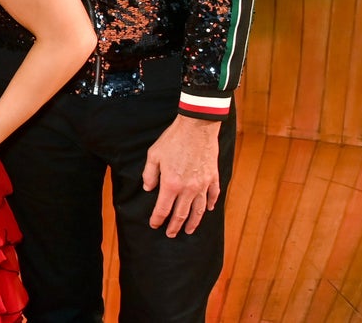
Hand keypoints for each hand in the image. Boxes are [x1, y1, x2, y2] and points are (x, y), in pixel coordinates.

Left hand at [141, 115, 220, 236]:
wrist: (197, 127)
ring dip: (193, 222)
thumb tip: (148, 188)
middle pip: (181, 214)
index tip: (155, 225)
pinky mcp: (213, 177)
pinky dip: (211, 205)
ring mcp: (203, 184)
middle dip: (174, 226)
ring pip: (199, 210)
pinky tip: (209, 210)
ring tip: (189, 230)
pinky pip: (213, 195)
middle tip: (170, 234)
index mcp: (171, 184)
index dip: (158, 219)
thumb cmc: (173, 140)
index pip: (163, 209)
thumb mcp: (154, 155)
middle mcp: (188, 189)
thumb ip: (149, 174)